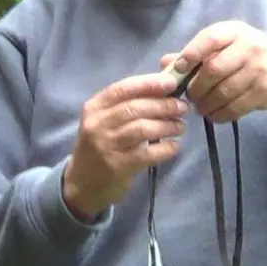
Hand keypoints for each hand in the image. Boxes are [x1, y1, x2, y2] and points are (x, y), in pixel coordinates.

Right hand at [63, 73, 189, 220]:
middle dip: (164, 105)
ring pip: (143, 129)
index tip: (171, 82)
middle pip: (136, 108)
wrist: (83, 183)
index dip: (149, 83)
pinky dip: (166, 149)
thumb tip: (164, 87)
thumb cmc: (102, 144)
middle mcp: (97, 124)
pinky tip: (175, 146)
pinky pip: (147, 154)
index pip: (124, 88)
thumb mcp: (106, 120)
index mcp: (95, 107)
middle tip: (183, 108)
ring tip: (181, 126)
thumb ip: (129, 104)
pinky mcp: (117, 166)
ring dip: (167, 126)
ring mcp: (106, 146)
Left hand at [159, 21, 266, 123]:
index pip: (209, 38)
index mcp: (235, 31)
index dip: (190, 54)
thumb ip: (198, 53)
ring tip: (201, 108)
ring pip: (223, 92)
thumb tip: (165, 62)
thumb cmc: (255, 54)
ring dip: (206, 104)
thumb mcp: (230, 45)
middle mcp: (249, 47)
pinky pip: (236, 107)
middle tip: (191, 97)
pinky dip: (220, 114)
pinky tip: (214, 115)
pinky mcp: (264, 92)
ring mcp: (259, 70)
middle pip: (213, 69)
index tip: (178, 69)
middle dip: (196, 87)